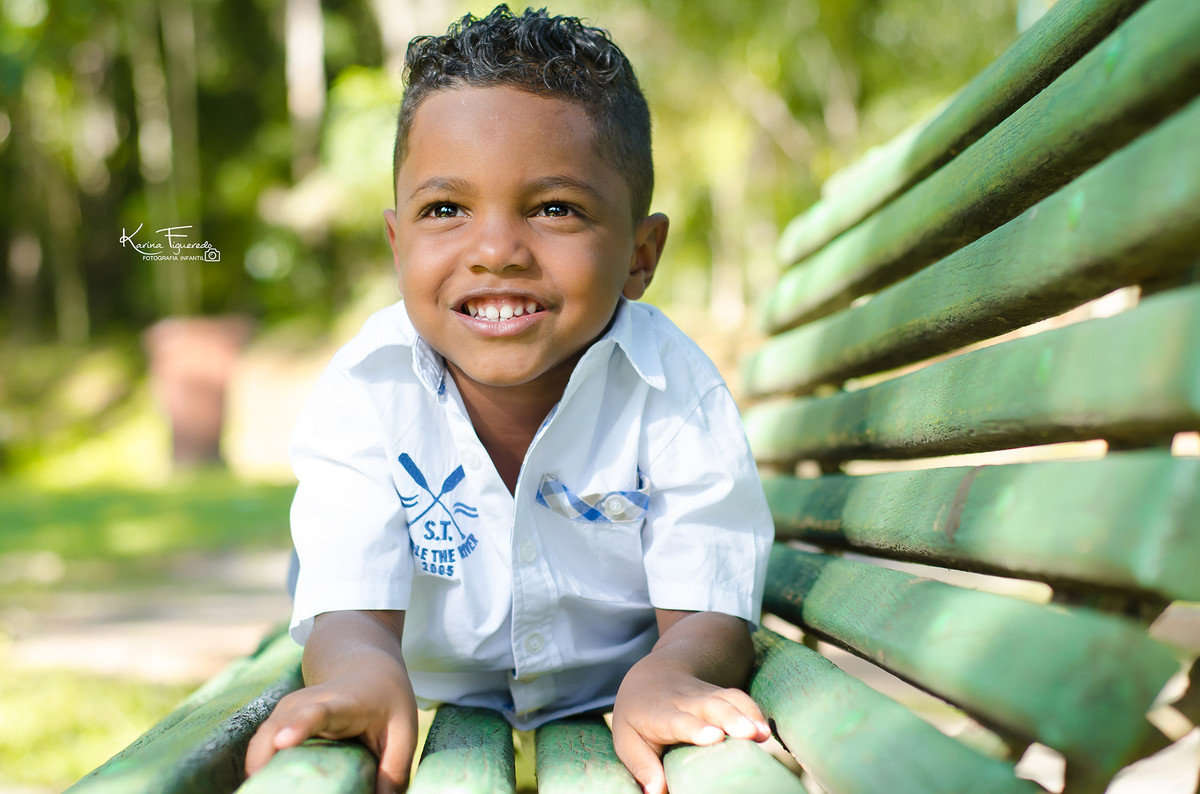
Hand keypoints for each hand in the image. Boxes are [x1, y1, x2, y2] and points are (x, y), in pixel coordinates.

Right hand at [245, 664, 418, 793]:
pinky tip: (263, 785)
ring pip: (262, 738)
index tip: (283, 742)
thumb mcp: (403, 731)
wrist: (368, 669)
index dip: (300, 726)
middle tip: (262, 789)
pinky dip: (258, 766)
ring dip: (257, 767)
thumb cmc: (388, 702)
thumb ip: (395, 770)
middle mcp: (309, 702)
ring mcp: (290, 709)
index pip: (318, 712)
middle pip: (277, 728)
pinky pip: (261, 745)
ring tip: (262, 790)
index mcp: (344, 703)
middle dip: (261, 759)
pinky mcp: (280, 719)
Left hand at [611, 645, 768, 793]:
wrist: (652, 676)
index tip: (714, 736)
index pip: (678, 720)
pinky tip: (765, 728)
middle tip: (748, 733)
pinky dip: (753, 710)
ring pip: (726, 698)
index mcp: (659, 713)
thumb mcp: (628, 741)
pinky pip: (738, 698)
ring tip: (763, 734)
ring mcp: (704, 695)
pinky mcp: (719, 694)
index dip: (696, 728)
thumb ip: (643, 767)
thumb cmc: (638, 717)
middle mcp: (683, 701)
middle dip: (729, 717)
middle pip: (708, 705)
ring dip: (746, 713)